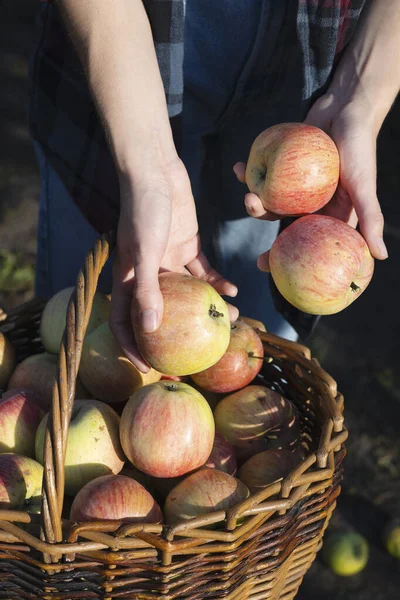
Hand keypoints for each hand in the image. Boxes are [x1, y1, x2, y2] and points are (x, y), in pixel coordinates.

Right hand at [110, 156, 237, 372]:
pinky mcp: (186, 245)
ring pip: (188, 293)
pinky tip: (234, 290)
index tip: (149, 368)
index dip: (132, 346)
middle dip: (180, 333)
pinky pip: (202, 271)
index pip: (125, 320)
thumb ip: (147, 289)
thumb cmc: (143, 209)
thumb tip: (150, 328)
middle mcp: (148, 274)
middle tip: (202, 351)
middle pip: (162, 312)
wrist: (155, 169)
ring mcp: (167, 260)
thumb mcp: (144, 250)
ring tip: (233, 317)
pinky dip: (217, 282)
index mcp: (129, 278)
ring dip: (208, 306)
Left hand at [234, 93, 387, 271]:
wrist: (347, 108)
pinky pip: (263, 174)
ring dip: (253, 195)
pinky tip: (238, 167)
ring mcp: (294, 185)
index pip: (303, 245)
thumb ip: (371, 218)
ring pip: (268, 198)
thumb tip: (381, 256)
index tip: (263, 266)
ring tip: (247, 186)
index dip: (283, 258)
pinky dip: (248, 172)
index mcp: (327, 216)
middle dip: (260, 218)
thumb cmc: (360, 147)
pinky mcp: (283, 165)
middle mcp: (309, 204)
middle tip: (251, 209)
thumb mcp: (364, 185)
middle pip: (279, 221)